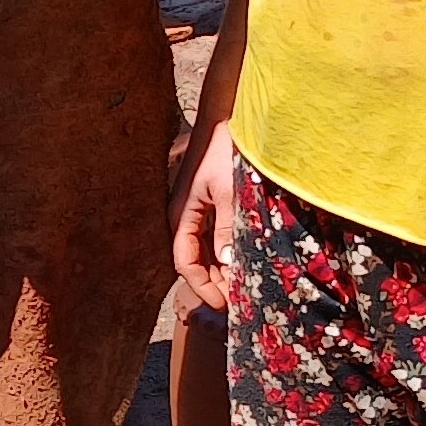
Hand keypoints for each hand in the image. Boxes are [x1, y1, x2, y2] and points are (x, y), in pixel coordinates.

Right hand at [172, 130, 238, 300]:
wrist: (227, 120)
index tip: (224, 305)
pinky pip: (216, 240)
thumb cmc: (224, 151)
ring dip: (222, 272)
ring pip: (206, 253)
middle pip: (195, 262)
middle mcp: (185, 219)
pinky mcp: (211, 207)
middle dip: (214, 284)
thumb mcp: (228, 192)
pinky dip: (228, 255)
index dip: (203, 287)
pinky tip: (244, 264)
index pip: (185, 263)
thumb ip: (227, 228)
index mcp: (181, 216)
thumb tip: (226, 265)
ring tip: (243, 289)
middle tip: (239, 304)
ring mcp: (198, 214)